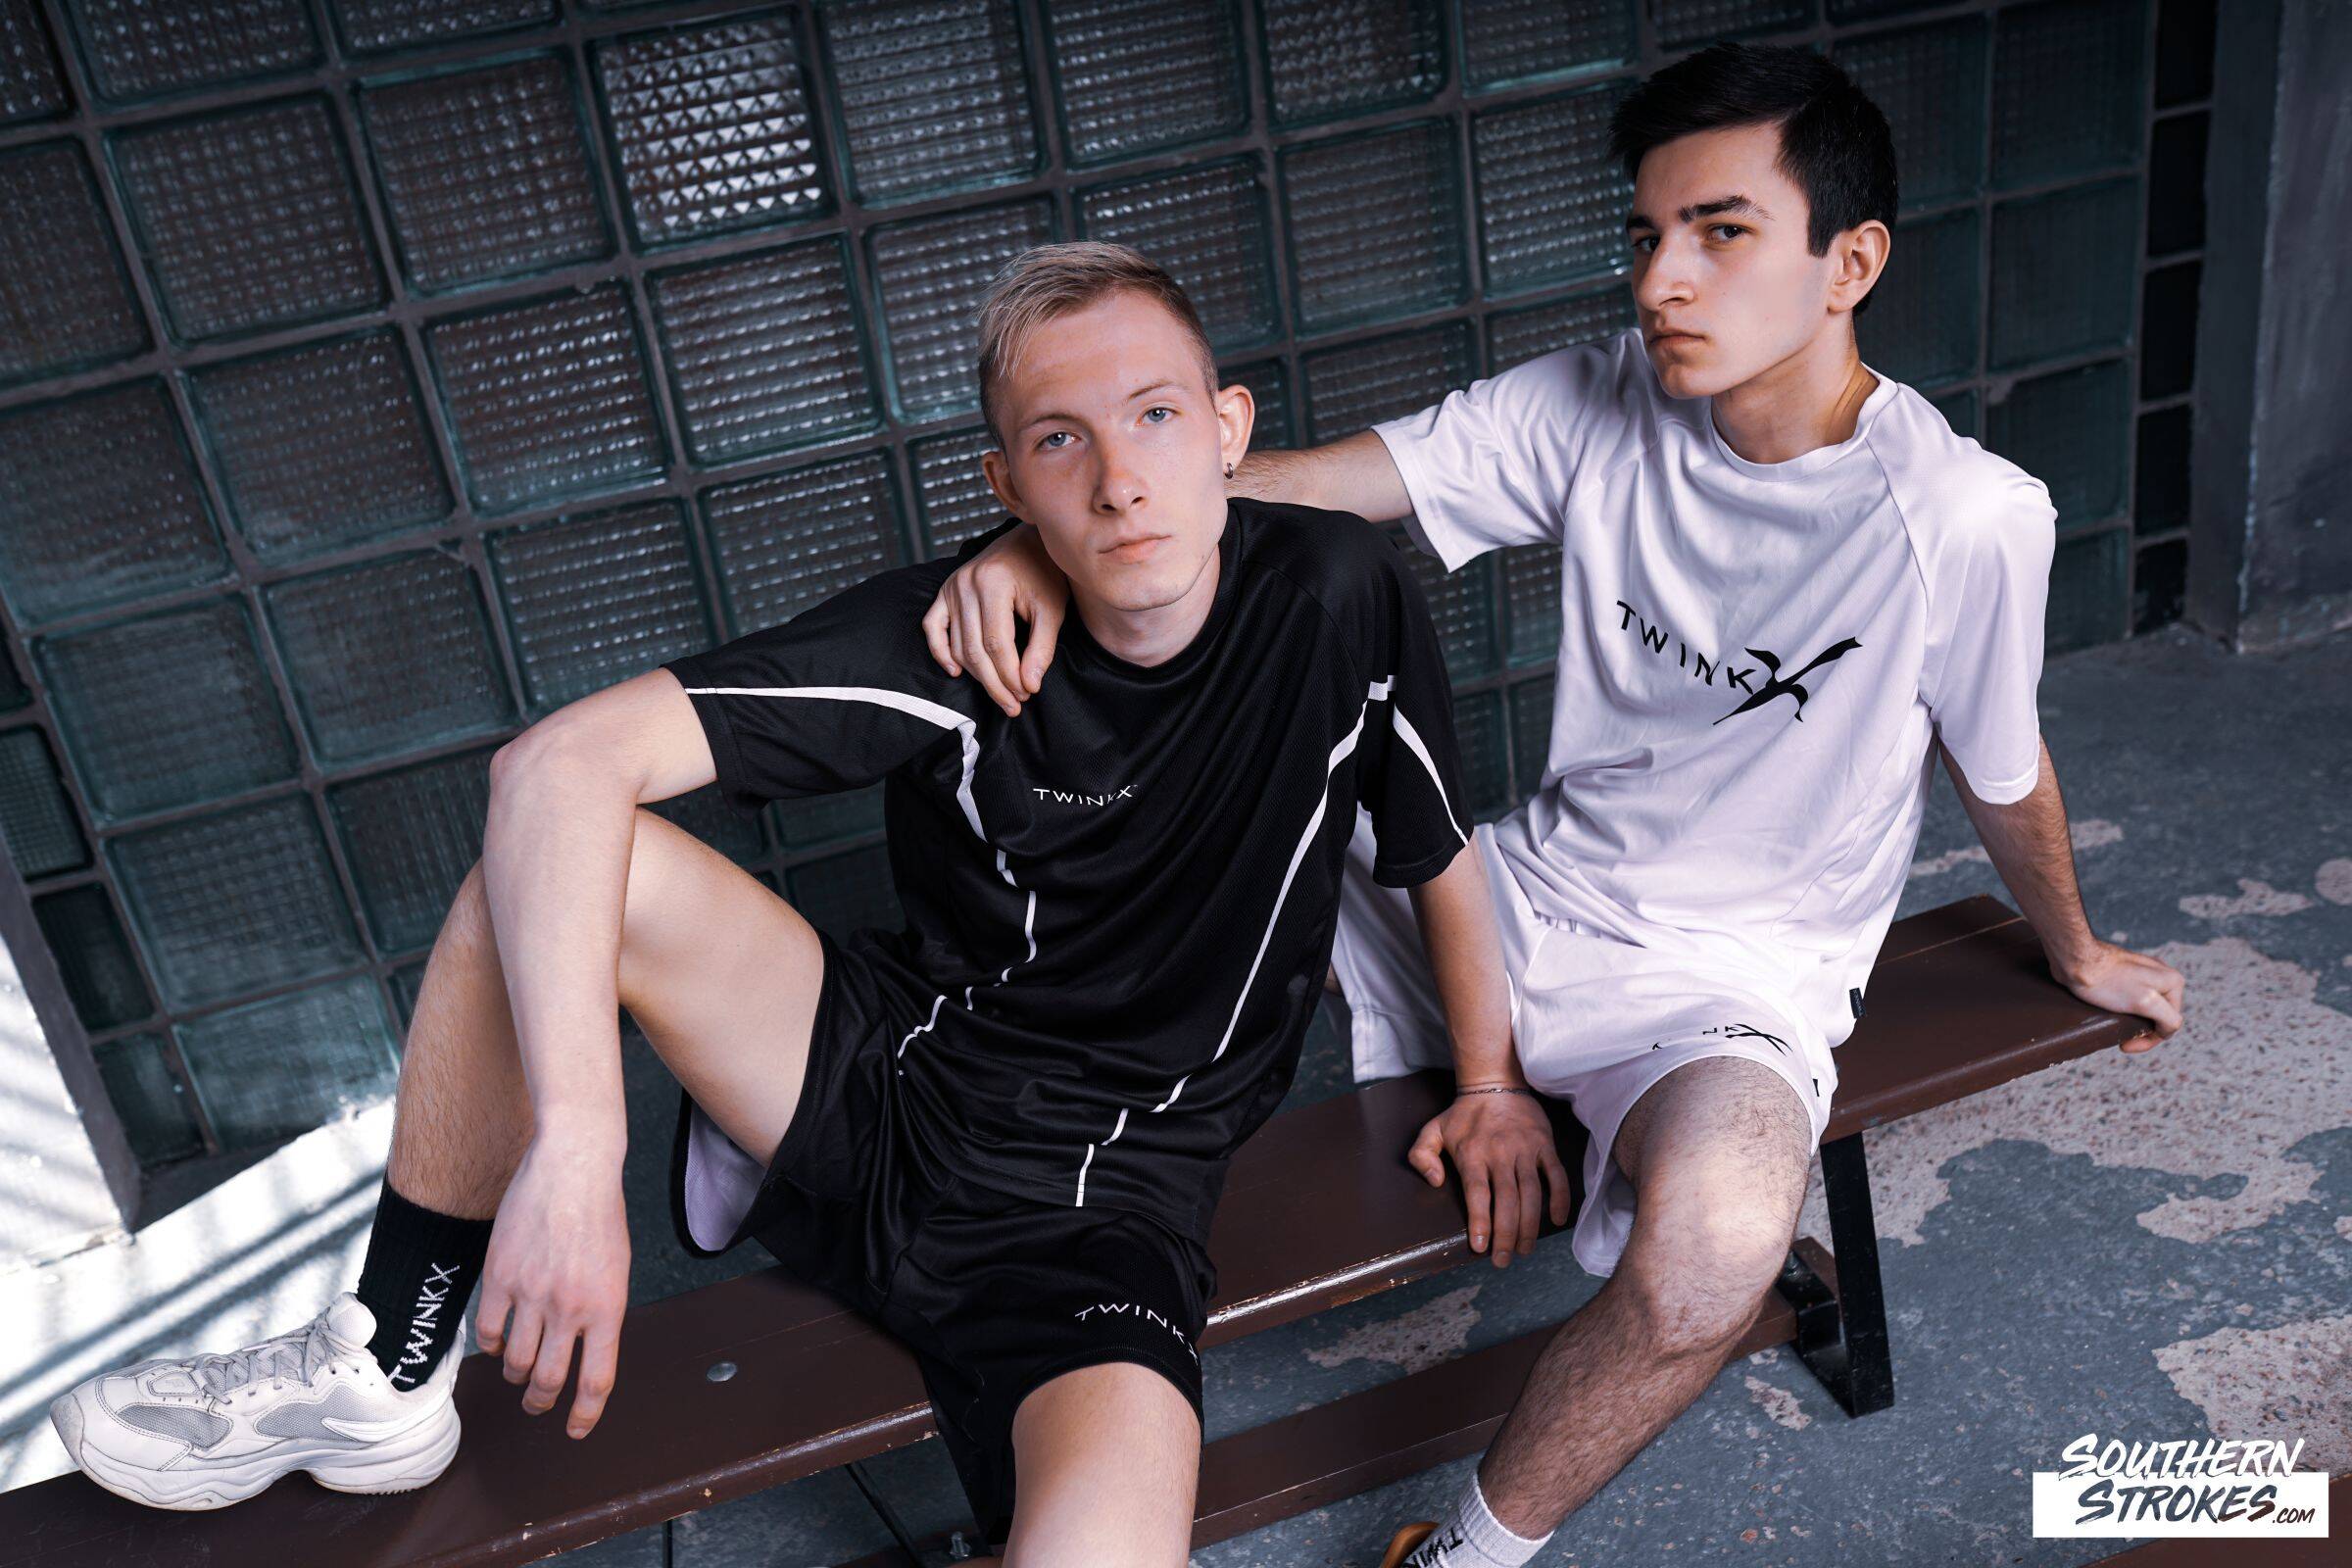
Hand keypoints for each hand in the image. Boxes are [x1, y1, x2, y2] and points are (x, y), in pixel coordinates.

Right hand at [476, 1136, 629, 1438]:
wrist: (574, 1165)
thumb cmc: (600, 1214)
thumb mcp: (616, 1269)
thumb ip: (600, 1312)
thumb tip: (582, 1351)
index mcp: (607, 1308)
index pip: (596, 1381)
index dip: (585, 1414)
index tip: (576, 1430)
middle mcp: (569, 1308)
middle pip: (549, 1380)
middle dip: (542, 1401)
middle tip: (538, 1404)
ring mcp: (531, 1293)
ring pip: (515, 1362)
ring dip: (515, 1376)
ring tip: (518, 1374)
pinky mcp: (499, 1276)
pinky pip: (487, 1330)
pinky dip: (490, 1345)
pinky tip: (496, 1341)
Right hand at [919, 522, 1069, 717]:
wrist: (1028, 542)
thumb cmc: (1044, 573)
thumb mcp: (1052, 609)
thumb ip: (1042, 648)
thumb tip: (1029, 686)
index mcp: (994, 583)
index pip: (997, 644)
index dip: (1010, 675)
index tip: (1026, 695)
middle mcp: (966, 584)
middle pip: (974, 649)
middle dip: (994, 683)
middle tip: (1013, 705)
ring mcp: (952, 587)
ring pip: (956, 645)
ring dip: (976, 674)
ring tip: (1000, 692)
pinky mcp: (945, 591)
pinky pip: (933, 627)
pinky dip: (940, 652)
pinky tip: (956, 672)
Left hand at [1406, 1089, 1572, 1266]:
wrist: (1495, 1082)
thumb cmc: (1463, 1115)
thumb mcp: (1432, 1131)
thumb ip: (1422, 1156)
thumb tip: (1434, 1182)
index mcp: (1472, 1154)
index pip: (1477, 1194)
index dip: (1480, 1222)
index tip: (1480, 1247)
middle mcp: (1500, 1154)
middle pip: (1506, 1201)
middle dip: (1505, 1235)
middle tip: (1502, 1260)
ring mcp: (1525, 1150)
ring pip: (1531, 1194)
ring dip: (1529, 1225)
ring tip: (1524, 1249)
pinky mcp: (1544, 1145)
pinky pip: (1556, 1175)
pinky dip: (1560, 1198)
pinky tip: (1557, 1220)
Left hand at [2055, 938, 2184, 1048]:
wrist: (2073, 959)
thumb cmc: (2105, 980)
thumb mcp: (2145, 1002)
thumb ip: (2168, 1018)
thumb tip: (2169, 1030)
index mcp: (2173, 982)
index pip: (2170, 1023)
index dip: (2149, 1040)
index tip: (2125, 1045)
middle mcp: (2161, 975)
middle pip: (2158, 1015)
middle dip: (2141, 1030)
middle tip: (2121, 1040)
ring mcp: (2142, 974)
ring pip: (2144, 1008)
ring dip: (2132, 1022)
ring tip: (2114, 1027)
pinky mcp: (2123, 974)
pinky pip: (2129, 998)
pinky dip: (2123, 1010)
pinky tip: (2110, 1014)